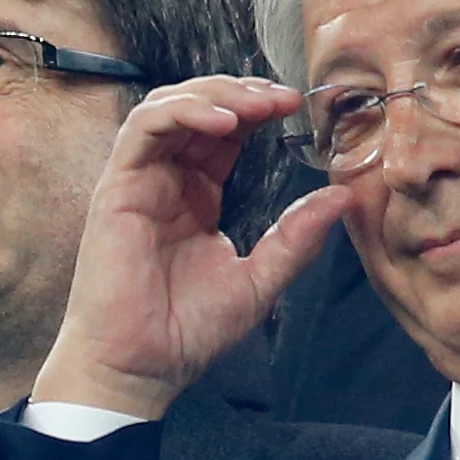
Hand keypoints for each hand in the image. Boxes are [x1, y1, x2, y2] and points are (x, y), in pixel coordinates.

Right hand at [32, 76, 351, 421]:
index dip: (258, 110)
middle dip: (241, 92)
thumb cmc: (185, 332)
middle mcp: (165, 182)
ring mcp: (138, 182)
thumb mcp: (260, 280)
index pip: (225, 134)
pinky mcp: (116, 188)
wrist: (141, 366)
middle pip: (197, 108)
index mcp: (196, 198)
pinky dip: (182, 112)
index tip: (296, 107)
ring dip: (214, 94)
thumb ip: (297, 237)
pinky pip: (144, 128)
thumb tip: (343, 197)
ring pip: (167, 106)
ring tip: (255, 104)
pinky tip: (223, 121)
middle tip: (282, 98)